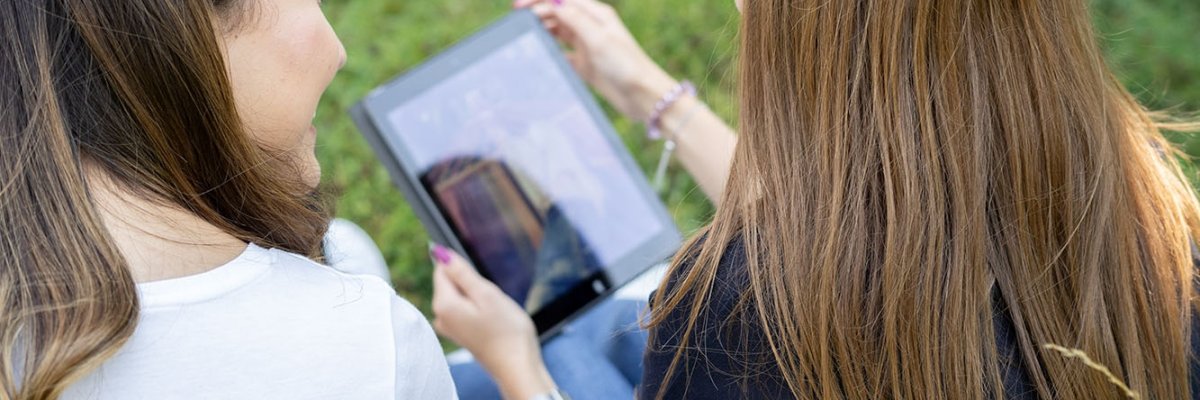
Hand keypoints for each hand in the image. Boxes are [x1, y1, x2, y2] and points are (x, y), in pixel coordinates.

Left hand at [429, 244, 555, 399]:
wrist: (517, 367)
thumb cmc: (506, 331)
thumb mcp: (487, 294)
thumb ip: (462, 272)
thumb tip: (439, 252)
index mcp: (443, 304)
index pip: (442, 269)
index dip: (464, 268)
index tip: (481, 280)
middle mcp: (440, 316)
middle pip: (451, 283)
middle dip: (473, 284)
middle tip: (492, 300)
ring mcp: (449, 327)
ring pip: (461, 296)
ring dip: (478, 297)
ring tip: (494, 313)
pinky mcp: (460, 333)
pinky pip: (466, 309)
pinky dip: (479, 309)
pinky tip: (492, 321)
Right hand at [515, 0, 678, 121]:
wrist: (643, 95)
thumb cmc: (627, 65)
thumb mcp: (599, 39)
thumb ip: (575, 19)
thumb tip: (554, 2)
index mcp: (596, 14)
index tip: (519, 5)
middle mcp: (591, 27)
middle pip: (558, 13)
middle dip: (537, 13)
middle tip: (518, 22)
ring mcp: (587, 46)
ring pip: (558, 31)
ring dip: (542, 30)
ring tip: (526, 35)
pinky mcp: (585, 65)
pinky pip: (562, 53)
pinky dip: (551, 51)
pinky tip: (539, 53)